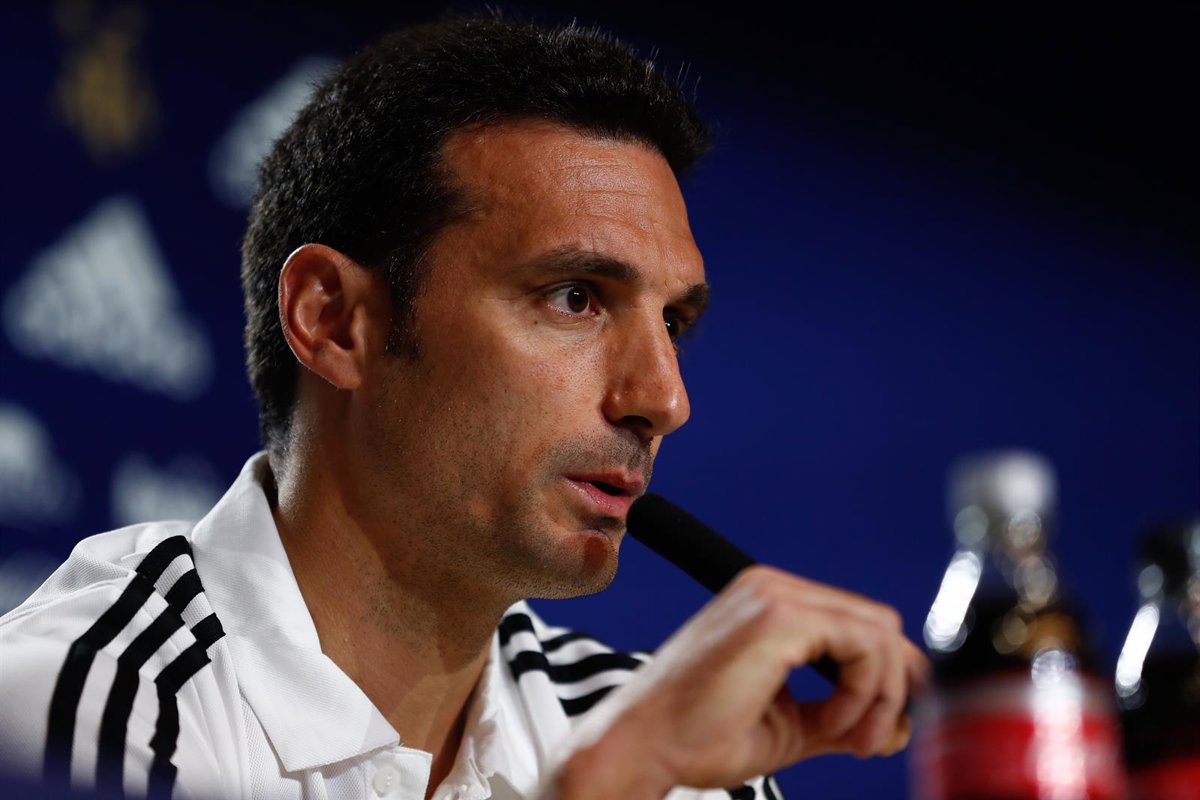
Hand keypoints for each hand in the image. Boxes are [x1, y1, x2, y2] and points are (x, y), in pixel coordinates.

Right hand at [549, 565, 928, 798]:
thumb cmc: (692, 736)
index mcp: (769, 604)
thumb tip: (900, 725)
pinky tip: (835, 723)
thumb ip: (843, 718)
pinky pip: (863, 643)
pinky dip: (864, 692)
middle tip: (868, 740)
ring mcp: (774, 596)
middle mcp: (772, 588)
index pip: (859, 625)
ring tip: (848, 737)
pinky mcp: (778, 617)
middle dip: (888, 690)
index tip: (876, 728)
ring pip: (879, 633)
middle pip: (878, 625)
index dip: (885, 678)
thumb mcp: (789, 725)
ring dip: (878, 696)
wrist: (641, 745)